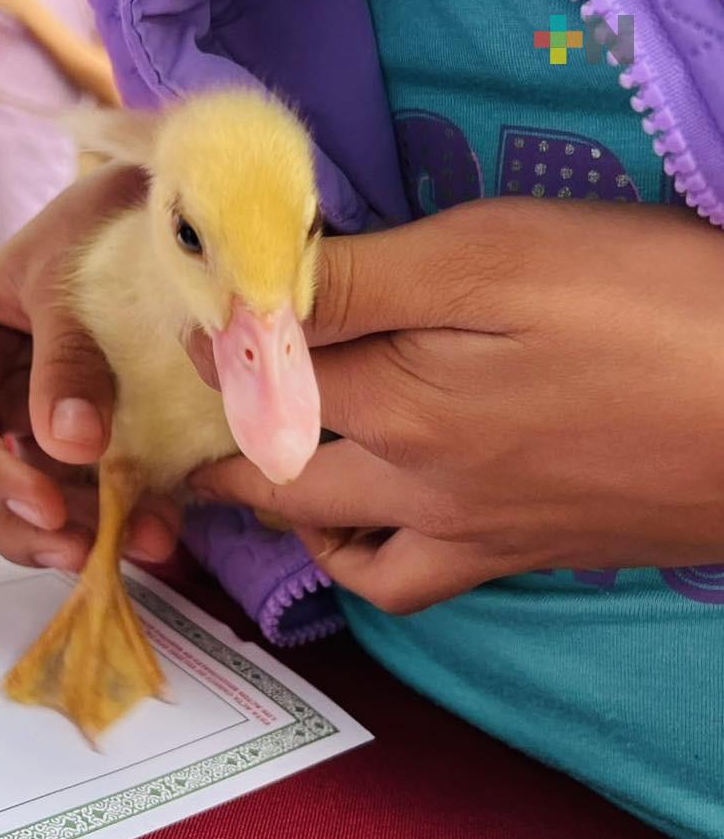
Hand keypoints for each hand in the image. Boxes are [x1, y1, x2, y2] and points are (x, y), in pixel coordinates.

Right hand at [0, 164, 181, 569]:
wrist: (160, 207)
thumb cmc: (98, 222)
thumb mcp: (74, 280)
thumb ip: (69, 358)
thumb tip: (71, 447)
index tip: (47, 511)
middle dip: (22, 525)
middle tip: (84, 552)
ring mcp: (21, 414)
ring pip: (21, 500)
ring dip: (76, 533)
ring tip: (147, 543)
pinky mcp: (69, 436)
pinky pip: (77, 491)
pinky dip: (113, 515)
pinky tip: (160, 527)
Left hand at [189, 200, 723, 611]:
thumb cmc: (652, 308)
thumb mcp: (494, 257)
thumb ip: (360, 280)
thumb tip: (253, 288)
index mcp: (396, 409)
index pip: (264, 381)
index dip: (214, 348)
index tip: (185, 328)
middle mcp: (418, 486)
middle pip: (283, 483)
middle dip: (221, 463)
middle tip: (187, 448)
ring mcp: (476, 529)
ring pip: (345, 553)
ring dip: (289, 526)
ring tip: (267, 493)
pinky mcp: (530, 550)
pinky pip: (418, 582)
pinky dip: (376, 565)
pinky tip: (379, 530)